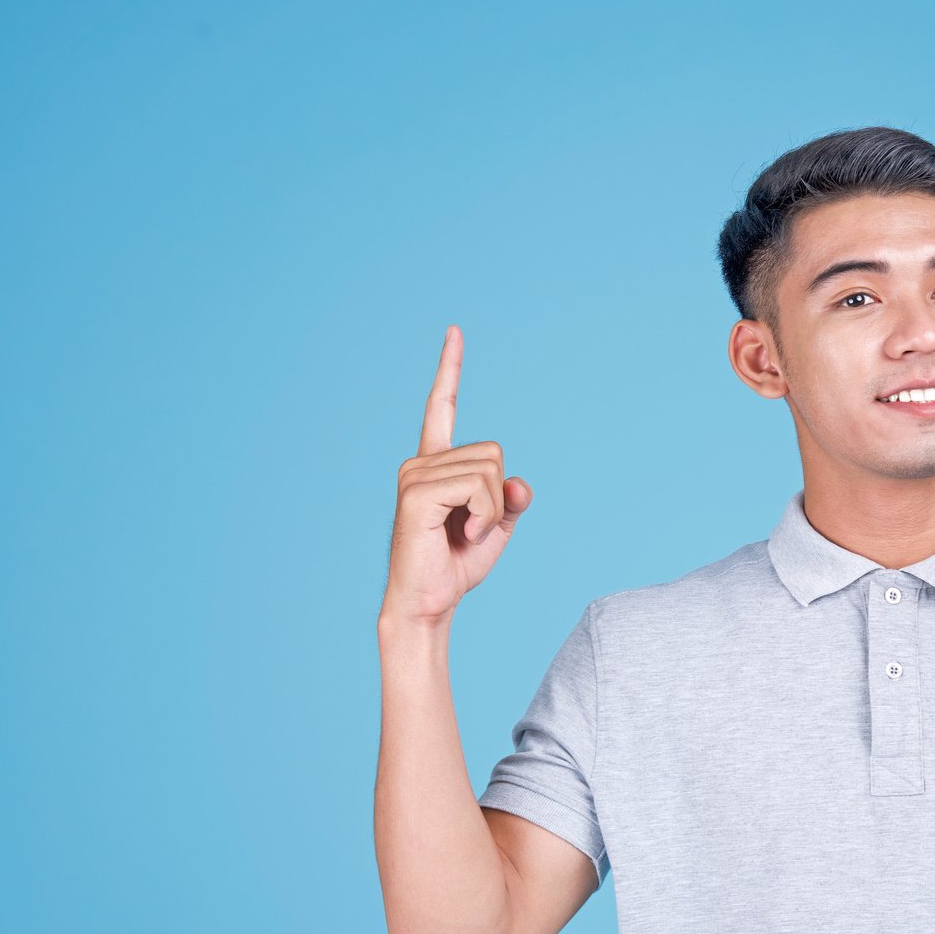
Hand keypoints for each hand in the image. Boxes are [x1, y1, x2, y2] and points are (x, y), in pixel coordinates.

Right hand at [380, 325, 532, 626]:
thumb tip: (519, 481)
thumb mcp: (499, 526)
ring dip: (493, 511)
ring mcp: (415, 474)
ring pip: (491, 473)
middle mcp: (421, 461)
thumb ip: (512, 498)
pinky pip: (478, 488)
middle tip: (475, 528)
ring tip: (466, 534)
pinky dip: (485, 517)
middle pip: (495, 453)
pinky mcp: (417, 492)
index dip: (450, 369)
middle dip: (500, 497)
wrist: (429, 602)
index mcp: (437, 463)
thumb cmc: (457, 564)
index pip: (442, 407)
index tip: (455, 331)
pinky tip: (462, 535)